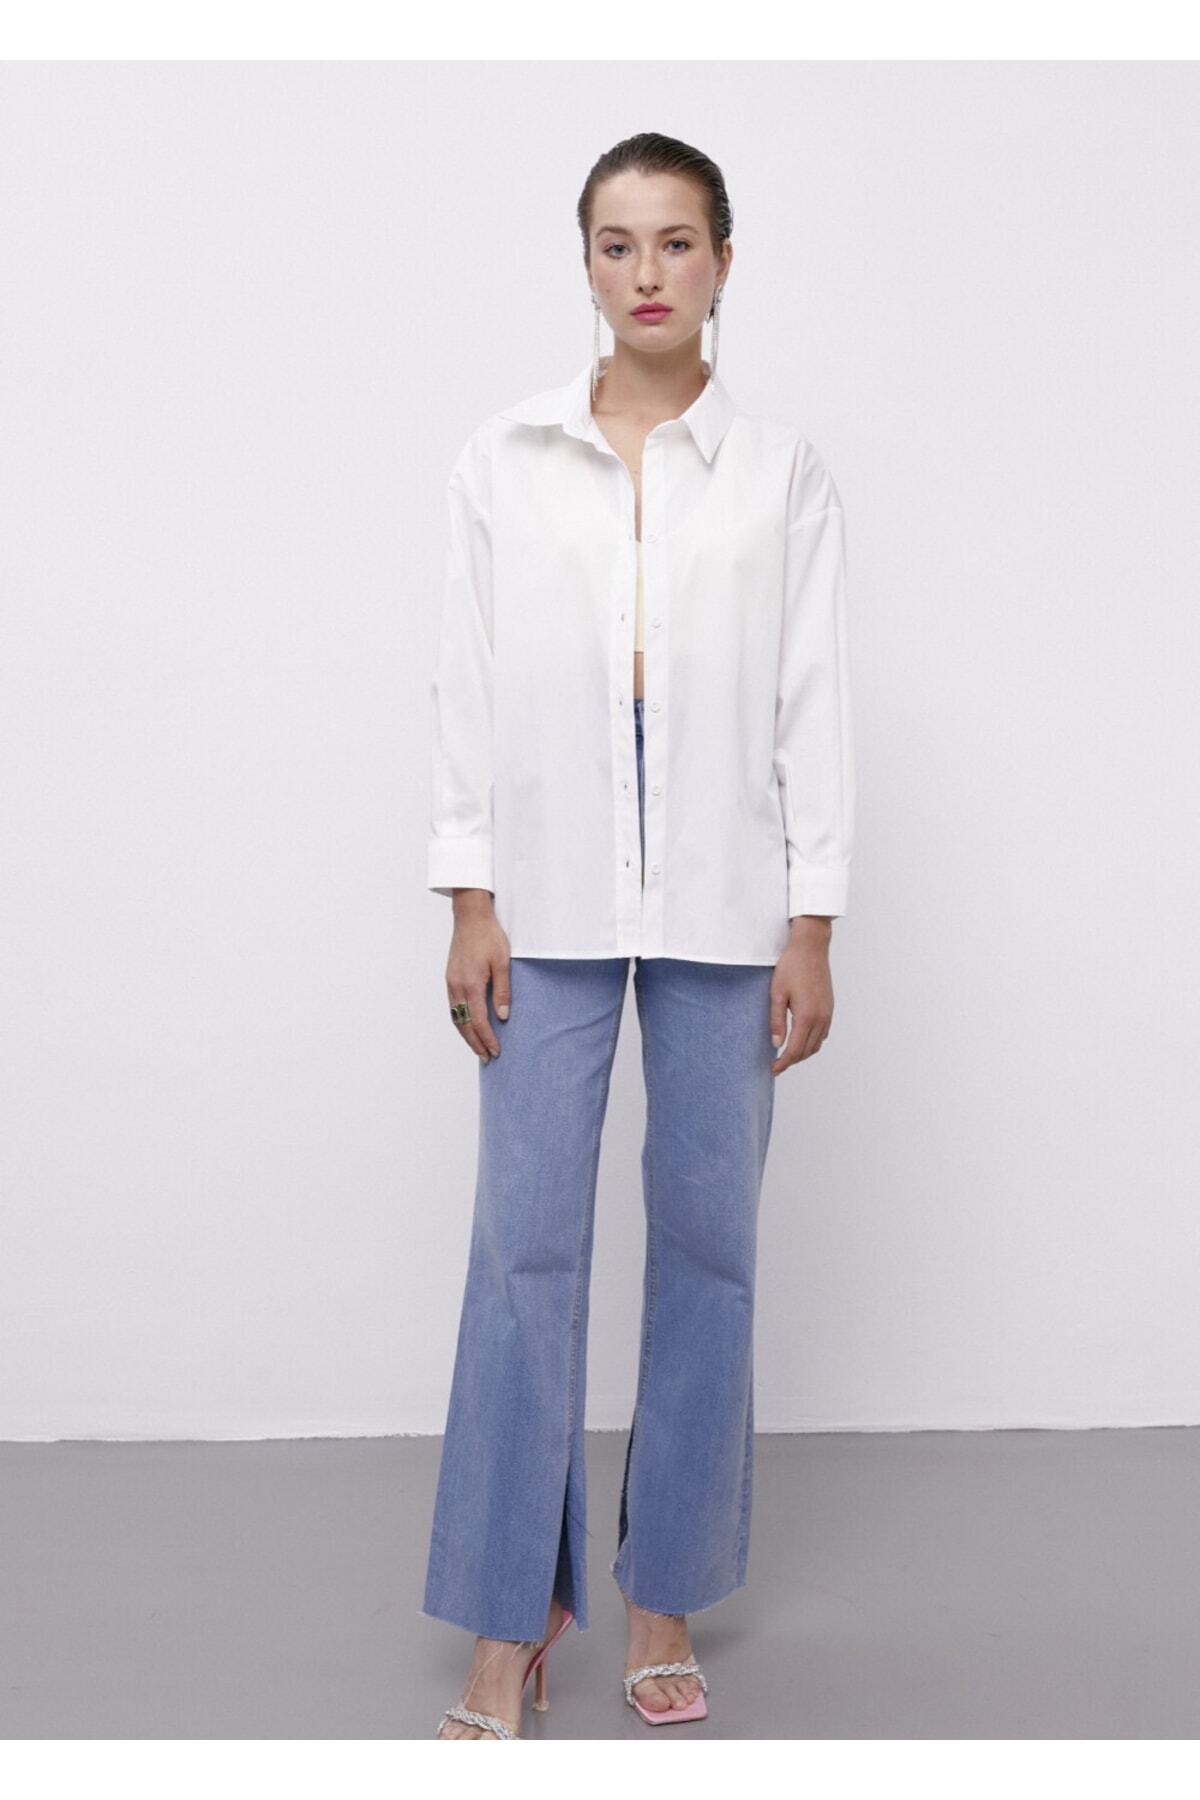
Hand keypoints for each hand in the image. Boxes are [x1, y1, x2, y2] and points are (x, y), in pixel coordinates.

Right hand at [446, 892, 510, 1063]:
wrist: (470, 916)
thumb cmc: (489, 936)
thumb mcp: (503, 962)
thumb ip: (503, 990)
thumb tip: (503, 1016)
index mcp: (470, 984)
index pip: (479, 1021)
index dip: (487, 1039)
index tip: (496, 1052)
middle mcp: (456, 987)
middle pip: (464, 1024)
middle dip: (475, 1043)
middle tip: (486, 1058)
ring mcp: (451, 982)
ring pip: (455, 1017)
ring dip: (466, 1035)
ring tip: (477, 1047)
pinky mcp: (450, 978)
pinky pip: (453, 1007)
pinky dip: (460, 1021)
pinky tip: (468, 1025)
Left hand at [769, 919, 833, 1074]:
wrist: (811, 948)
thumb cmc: (791, 967)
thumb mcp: (777, 993)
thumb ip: (777, 1020)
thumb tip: (776, 1043)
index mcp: (806, 1016)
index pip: (795, 1050)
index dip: (783, 1063)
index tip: (773, 1069)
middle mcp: (821, 1018)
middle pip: (807, 1051)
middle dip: (792, 1061)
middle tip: (777, 1064)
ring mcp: (828, 1013)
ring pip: (817, 1044)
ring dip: (803, 1053)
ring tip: (787, 1054)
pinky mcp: (830, 1007)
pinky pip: (823, 1033)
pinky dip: (812, 1042)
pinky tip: (801, 1039)